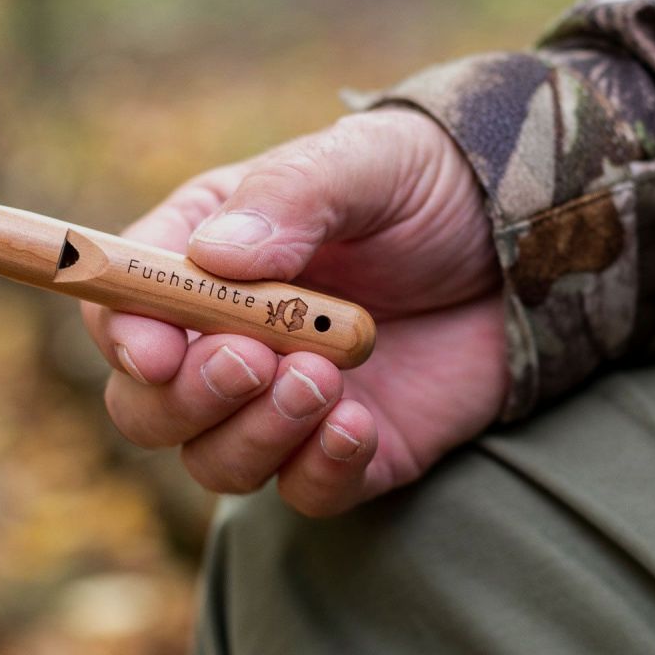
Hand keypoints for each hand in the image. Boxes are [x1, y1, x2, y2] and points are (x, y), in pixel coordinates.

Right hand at [82, 108, 506, 515]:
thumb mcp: (366, 162)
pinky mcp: (349, 451)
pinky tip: (359, 423)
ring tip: (323, 377)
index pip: (123, 307)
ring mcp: (286, 404)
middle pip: (151, 407)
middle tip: (252, 360)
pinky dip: (320, 469)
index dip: (123, 334)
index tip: (154, 349)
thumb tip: (217, 258)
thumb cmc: (431, 185)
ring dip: (255, 433)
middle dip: (187, 397)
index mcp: (207, 257)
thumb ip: (293, 196)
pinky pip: (307, 492)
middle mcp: (232, 339)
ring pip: (217, 462)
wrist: (532, 242)